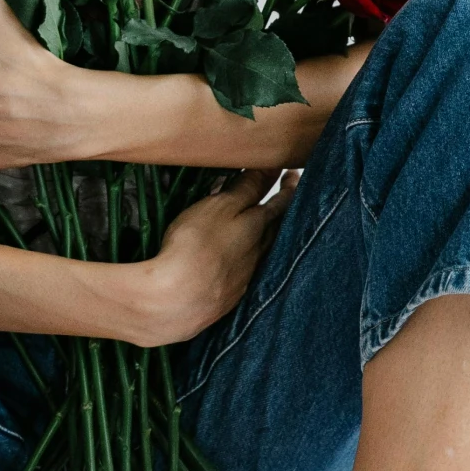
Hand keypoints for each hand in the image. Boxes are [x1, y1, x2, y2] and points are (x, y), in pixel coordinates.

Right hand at [136, 171, 298, 344]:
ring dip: (270, 235)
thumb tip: (272, 168)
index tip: (293, 173)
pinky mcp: (229, 296)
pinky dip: (252, 260)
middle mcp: (257, 252)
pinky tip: (244, 262)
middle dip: (283, 208)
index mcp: (257, 227)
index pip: (280, 202)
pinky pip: (249, 272)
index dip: (287, 186)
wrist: (176, 301)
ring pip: (265, 250)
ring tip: (271, 225)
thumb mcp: (220, 207)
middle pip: (277, 227)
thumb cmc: (195, 246)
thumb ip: (246, 188)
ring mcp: (245, 276)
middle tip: (289, 191)